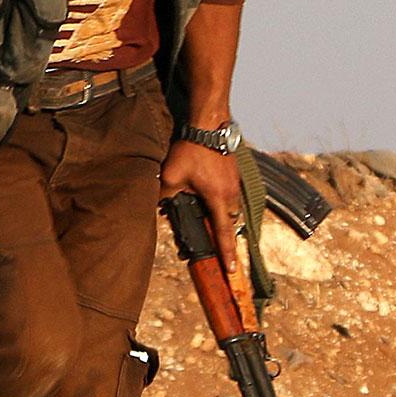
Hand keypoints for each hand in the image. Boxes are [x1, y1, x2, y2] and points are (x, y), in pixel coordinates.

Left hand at [160, 140, 242, 277]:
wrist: (209, 126)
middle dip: (218, 235)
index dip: (226, 253)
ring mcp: (235, 185)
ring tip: (202, 216)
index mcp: (218, 199)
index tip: (231, 271)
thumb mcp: (171, 176)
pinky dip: (217, 202)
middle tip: (209, 244)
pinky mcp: (233, 176)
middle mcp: (231, 194)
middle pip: (225, 223)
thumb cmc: (192, 150)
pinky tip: (203, 195)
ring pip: (226, 209)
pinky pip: (227, 196)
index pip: (223, 233)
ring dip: (216, 215)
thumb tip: (160, 208)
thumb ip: (165, 195)